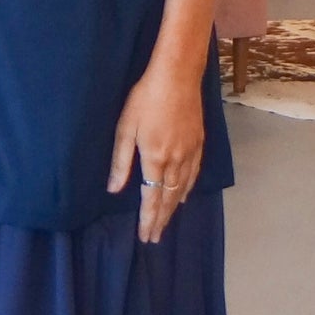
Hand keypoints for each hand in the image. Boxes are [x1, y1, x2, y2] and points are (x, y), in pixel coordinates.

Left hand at [107, 62, 204, 243]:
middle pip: (168, 198)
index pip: (152, 198)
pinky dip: (187, 189)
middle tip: (155, 238)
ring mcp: (190, 152)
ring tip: (166, 223)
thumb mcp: (125, 128)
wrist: (177, 76)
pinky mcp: (199, 142)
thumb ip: (121, 161)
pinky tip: (183, 196)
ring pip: (182, 189)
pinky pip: (194, 174)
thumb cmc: (146, 99)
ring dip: (173, 209)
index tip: (146, 236)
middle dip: (161, 220)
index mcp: (155, 158)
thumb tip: (115, 189)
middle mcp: (175, 160)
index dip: (149, 219)